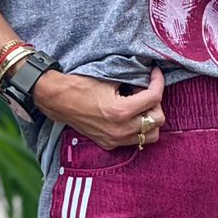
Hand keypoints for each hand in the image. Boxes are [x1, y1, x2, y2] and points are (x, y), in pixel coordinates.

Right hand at [34, 64, 165, 148]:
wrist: (59, 100)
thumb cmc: (81, 85)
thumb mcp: (110, 78)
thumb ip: (133, 80)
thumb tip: (149, 78)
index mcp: (121, 111)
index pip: (154, 97)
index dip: (158, 82)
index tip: (155, 73)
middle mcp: (120, 130)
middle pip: (158, 120)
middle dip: (155, 103)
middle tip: (144, 90)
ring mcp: (115, 139)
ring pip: (150, 135)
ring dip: (149, 119)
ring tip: (139, 105)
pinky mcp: (109, 144)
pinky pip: (134, 139)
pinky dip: (138, 127)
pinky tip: (129, 114)